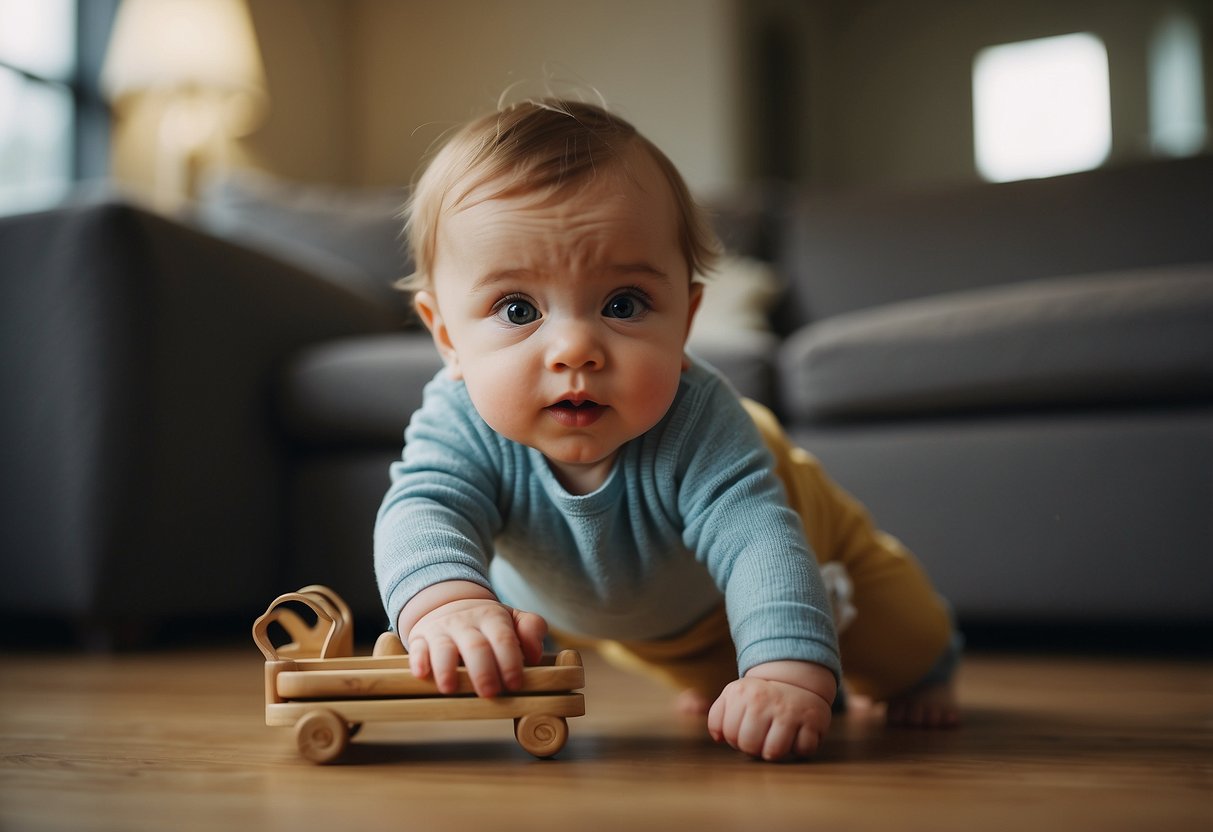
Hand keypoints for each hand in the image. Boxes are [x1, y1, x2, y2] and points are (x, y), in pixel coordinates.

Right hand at [406, 596, 547, 697]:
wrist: (448, 605)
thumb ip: (532, 628)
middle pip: (475, 646)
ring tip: (450, 689)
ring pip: (443, 648)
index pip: (503, 638)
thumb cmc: (486, 622)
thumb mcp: (512, 618)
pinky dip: (418, 661)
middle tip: (490, 693)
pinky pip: (417, 649)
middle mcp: (465, 622)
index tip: (515, 684)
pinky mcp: (420, 640)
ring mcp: (441, 630)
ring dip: (446, 668)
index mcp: (492, 617)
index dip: (510, 661)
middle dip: (483, 670)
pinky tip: (421, 674)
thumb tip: (535, 654)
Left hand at [707, 662, 834, 761]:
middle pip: (750, 747)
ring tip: (776, 738)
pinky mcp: (813, 720)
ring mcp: (790, 710)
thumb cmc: (760, 697)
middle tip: (761, 736)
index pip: (730, 736)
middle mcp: (765, 699)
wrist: (797, 681)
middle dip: (754, 748)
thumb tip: (718, 739)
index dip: (736, 740)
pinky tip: (796, 734)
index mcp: (742, 693)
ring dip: (775, 751)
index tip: (745, 729)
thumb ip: (717, 715)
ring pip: (774, 753)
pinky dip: (799, 748)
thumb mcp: (734, 696)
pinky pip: (802, 751)